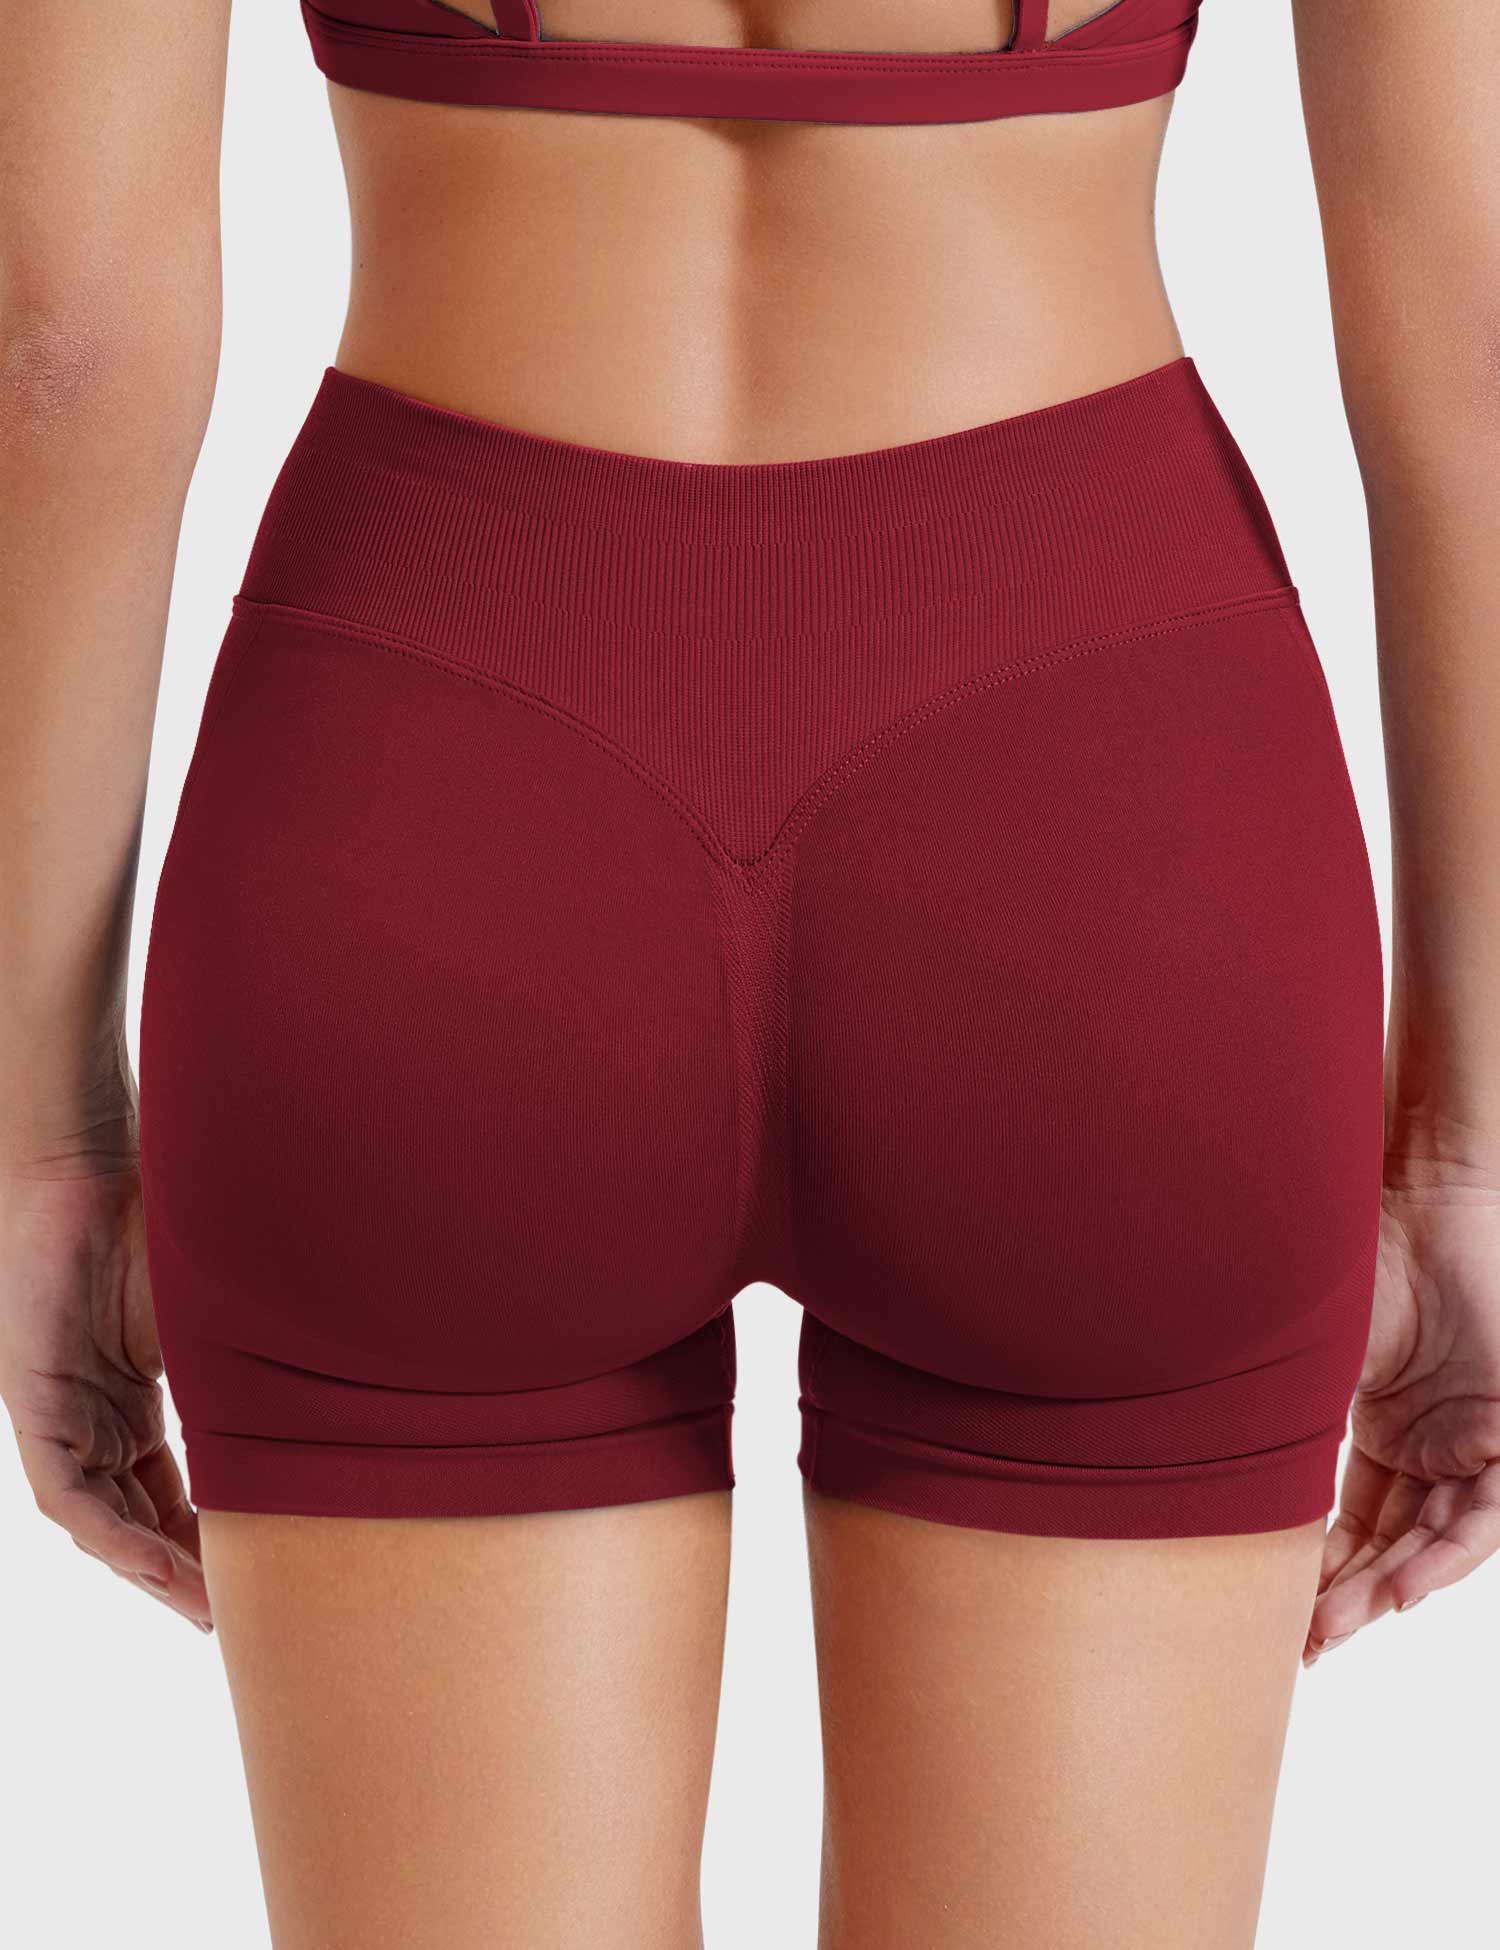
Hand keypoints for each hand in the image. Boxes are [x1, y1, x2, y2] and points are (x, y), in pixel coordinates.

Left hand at [1, 1150, 212, 1631]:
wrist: (97, 1164)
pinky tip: (144, 1560)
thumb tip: (351, 1387)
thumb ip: (253, 1365)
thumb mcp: (219, 1319)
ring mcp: (60, 1412)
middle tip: (229, 1615)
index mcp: (129, 1398)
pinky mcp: (33, 1401)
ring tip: (196, 1603)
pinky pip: (65, 1490)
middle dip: (179, 1570)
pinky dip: (106, 1530)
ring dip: (145, 1565)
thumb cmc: (160, 1223)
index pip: (167, 1488)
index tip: (251, 1574)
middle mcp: (91, 1416)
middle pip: (133, 1515)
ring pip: (98, 1517)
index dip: (205, 1535)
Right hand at [1305, 1160, 1499, 1664]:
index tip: (1278, 1615)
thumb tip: (1173, 1461)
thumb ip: (1272, 1418)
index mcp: (1382, 1427)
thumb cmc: (1351, 1259)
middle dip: (1347, 1597)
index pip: (1353, 1519)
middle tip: (1303, 1641)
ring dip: (1390, 1589)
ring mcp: (1473, 1438)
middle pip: (1393, 1542)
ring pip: (1439, 1540)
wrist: (1411, 1199)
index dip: (1319, 1570)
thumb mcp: (1300, 1361)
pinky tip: (1401, 1592)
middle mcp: (1431, 1442)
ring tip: (1339, 1627)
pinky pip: (1486, 1515)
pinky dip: (1445, 1557)